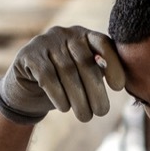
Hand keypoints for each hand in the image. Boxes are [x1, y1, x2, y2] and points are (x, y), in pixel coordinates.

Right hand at [0, 25, 125, 124]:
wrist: (27, 90)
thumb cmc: (63, 85)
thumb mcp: (84, 76)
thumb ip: (100, 72)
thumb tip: (123, 83)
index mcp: (84, 35)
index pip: (103, 43)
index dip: (113, 64)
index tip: (119, 87)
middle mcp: (65, 34)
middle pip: (85, 61)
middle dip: (96, 90)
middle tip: (102, 112)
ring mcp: (44, 42)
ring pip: (67, 71)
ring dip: (78, 97)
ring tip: (85, 117)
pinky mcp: (28, 55)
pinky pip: (47, 75)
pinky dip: (58, 94)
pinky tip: (64, 108)